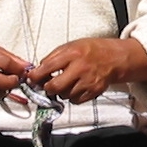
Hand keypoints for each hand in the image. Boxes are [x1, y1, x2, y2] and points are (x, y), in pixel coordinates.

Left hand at [28, 38, 146, 104]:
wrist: (114, 58)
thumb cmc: (92, 50)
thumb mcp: (71, 45)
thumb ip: (54, 56)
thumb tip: (38, 69)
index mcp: (73, 54)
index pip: (48, 66)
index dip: (36, 75)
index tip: (32, 78)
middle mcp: (80, 68)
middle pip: (55, 86)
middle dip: (47, 88)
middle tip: (47, 85)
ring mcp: (88, 81)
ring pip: (64, 95)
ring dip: (61, 92)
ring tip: (66, 83)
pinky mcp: (94, 91)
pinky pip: (75, 101)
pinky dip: (72, 96)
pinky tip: (75, 87)